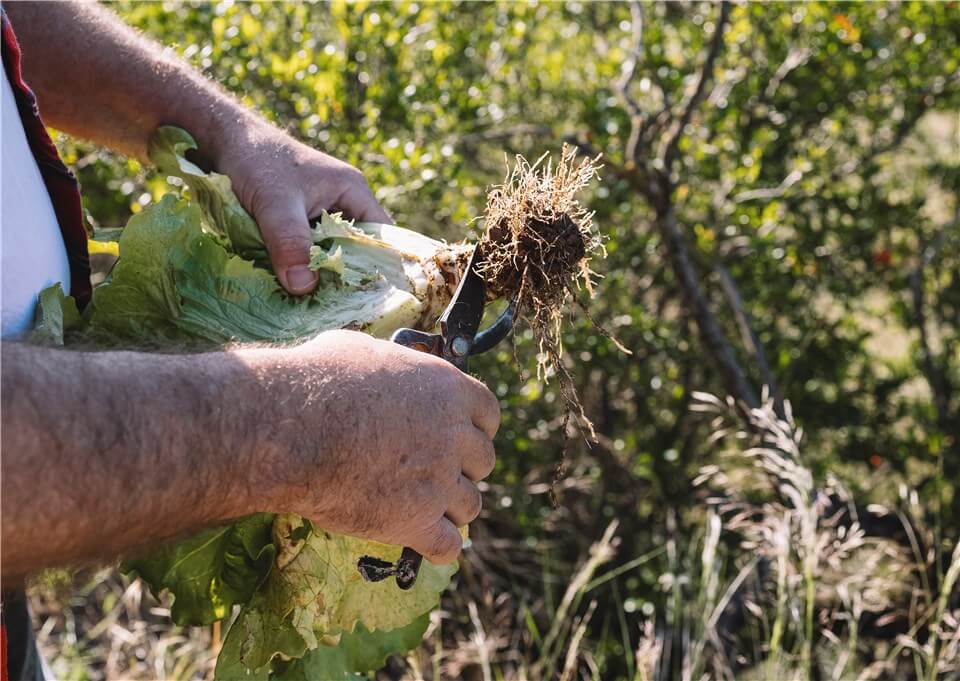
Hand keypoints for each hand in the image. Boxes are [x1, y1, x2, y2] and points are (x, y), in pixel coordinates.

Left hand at [215, 121, 390, 295]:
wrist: (223, 137)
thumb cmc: (256, 159)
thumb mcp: (275, 202)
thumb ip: (290, 242)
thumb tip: (304, 288)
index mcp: (353, 193)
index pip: (382, 238)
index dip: (378, 268)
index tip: (365, 300)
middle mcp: (342, 204)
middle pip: (354, 251)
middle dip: (343, 279)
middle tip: (334, 312)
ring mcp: (319, 213)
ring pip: (327, 254)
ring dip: (317, 275)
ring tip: (313, 307)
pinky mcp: (297, 222)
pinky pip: (305, 251)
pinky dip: (299, 267)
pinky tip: (290, 289)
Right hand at [241, 330, 499, 563]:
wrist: (289, 429)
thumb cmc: (316, 382)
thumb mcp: (360, 352)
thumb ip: (387, 366)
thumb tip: (377, 363)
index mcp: (448, 390)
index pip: (489, 414)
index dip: (474, 428)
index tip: (458, 437)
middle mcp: (454, 436)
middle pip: (484, 462)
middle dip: (462, 468)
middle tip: (434, 473)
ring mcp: (439, 481)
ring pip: (470, 506)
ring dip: (451, 509)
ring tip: (424, 509)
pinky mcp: (416, 522)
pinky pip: (448, 546)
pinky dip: (437, 547)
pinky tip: (423, 543)